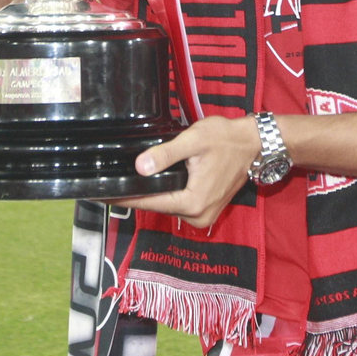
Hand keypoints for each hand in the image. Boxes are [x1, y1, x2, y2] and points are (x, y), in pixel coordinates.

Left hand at [111, 114, 262, 229]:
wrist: (252, 144)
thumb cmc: (226, 139)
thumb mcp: (193, 141)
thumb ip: (166, 154)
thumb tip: (140, 167)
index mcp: (193, 202)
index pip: (150, 202)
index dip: (126, 198)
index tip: (104, 196)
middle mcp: (198, 216)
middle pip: (158, 206)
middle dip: (137, 194)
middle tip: (111, 183)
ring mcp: (203, 216)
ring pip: (167, 205)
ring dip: (152, 194)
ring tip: (130, 180)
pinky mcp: (205, 210)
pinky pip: (179, 204)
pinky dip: (167, 193)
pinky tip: (155, 182)